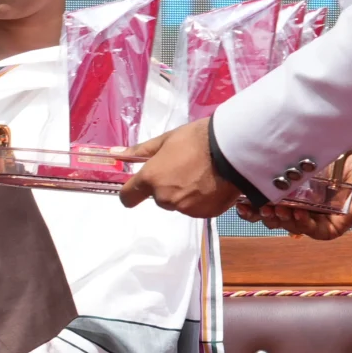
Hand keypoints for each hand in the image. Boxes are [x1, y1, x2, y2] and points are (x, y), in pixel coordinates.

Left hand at [117, 120, 240, 218]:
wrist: (235, 148)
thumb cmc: (199, 139)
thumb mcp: (167, 139)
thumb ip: (141, 151)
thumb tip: (117, 155)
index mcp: (151, 179)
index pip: (128, 197)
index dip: (131, 192)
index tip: (137, 188)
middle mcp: (165, 198)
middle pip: (158, 198)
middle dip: (166, 187)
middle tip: (184, 169)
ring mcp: (186, 208)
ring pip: (179, 204)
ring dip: (185, 194)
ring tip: (201, 175)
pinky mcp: (206, 213)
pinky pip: (197, 208)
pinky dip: (202, 200)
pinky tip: (212, 184)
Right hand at [240, 153, 351, 239]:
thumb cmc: (339, 157)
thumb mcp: (306, 154)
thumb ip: (286, 154)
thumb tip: (263, 144)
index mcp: (291, 192)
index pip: (265, 204)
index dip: (250, 207)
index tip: (240, 204)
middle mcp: (301, 205)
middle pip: (274, 219)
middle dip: (263, 215)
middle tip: (260, 207)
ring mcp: (316, 218)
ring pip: (291, 227)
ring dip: (282, 220)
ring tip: (281, 210)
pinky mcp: (332, 228)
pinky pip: (314, 231)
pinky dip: (304, 224)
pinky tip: (300, 213)